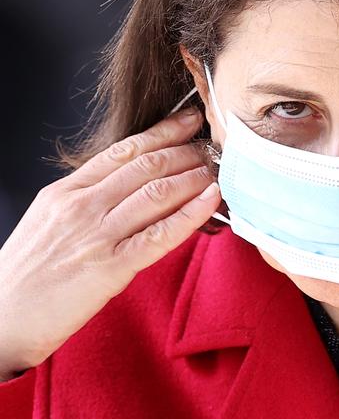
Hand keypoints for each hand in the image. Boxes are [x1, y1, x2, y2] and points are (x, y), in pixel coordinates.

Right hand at [0, 107, 220, 379]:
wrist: (0, 319)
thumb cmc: (26, 273)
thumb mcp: (50, 220)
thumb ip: (87, 199)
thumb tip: (130, 186)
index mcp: (67, 191)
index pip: (124, 150)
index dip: (163, 131)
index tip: (189, 119)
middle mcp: (82, 205)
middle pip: (146, 165)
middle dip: (186, 151)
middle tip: (213, 145)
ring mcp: (97, 234)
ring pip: (156, 192)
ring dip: (194, 176)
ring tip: (218, 168)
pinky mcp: (110, 266)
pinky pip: (160, 234)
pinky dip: (190, 213)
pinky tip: (211, 199)